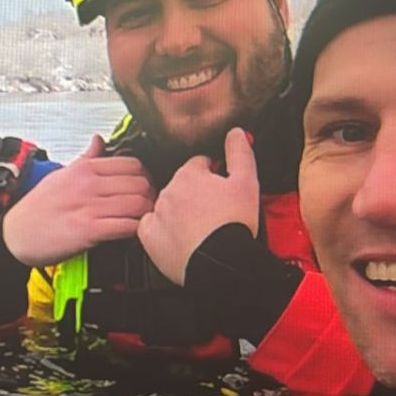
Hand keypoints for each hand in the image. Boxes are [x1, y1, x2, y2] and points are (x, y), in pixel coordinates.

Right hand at [1, 134, 155, 266]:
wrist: (16, 235)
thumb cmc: (37, 208)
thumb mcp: (60, 175)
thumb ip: (85, 158)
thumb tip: (99, 139)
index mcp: (84, 169)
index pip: (132, 164)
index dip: (146, 177)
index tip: (144, 188)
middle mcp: (88, 185)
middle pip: (140, 183)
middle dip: (151, 196)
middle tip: (149, 206)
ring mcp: (88, 207)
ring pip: (137, 204)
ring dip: (146, 214)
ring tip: (143, 220)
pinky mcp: (88, 230)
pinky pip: (126, 226)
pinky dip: (136, 230)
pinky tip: (132, 233)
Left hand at [138, 126, 259, 285]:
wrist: (221, 261)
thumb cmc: (234, 224)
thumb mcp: (247, 181)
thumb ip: (240, 153)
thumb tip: (236, 133)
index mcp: (190, 175)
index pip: (198, 165)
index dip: (211, 175)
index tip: (219, 188)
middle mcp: (169, 191)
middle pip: (181, 185)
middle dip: (195, 194)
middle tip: (212, 211)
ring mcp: (157, 213)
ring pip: (166, 205)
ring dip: (179, 211)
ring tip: (199, 227)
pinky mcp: (149, 236)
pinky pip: (150, 226)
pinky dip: (161, 229)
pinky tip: (177, 235)